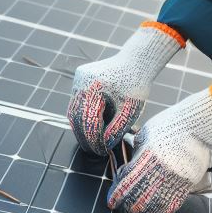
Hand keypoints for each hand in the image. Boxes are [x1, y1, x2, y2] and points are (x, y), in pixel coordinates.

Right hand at [68, 22, 184, 155]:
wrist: (137, 60)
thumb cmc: (137, 84)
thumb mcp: (131, 109)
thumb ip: (118, 128)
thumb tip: (105, 145)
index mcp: (94, 88)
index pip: (89, 122)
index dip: (94, 140)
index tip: (101, 152)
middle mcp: (81, 82)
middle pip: (76, 117)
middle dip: (85, 136)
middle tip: (95, 150)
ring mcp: (78, 79)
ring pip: (74, 110)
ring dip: (82, 126)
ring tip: (94, 141)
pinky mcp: (79, 78)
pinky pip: (78, 100)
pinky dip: (84, 113)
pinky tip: (95, 124)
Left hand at [107, 84, 211, 212]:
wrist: (197, 125)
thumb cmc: (170, 125)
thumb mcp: (146, 133)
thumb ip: (135, 149)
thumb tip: (127, 157)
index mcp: (147, 158)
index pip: (125, 184)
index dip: (116, 195)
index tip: (112, 201)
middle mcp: (160, 172)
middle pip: (138, 199)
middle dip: (128, 204)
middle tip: (123, 204)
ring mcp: (175, 179)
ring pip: (154, 206)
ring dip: (143, 209)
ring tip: (138, 208)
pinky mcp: (187, 183)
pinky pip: (171, 204)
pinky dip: (161, 208)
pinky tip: (155, 207)